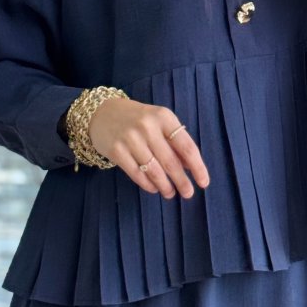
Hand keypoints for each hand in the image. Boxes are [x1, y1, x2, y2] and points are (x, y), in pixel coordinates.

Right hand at [88, 98, 210, 198]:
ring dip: (165, 186)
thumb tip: (191, 167)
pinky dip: (148, 184)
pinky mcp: (116, 150)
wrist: (102, 113)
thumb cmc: (138, 119)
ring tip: (171, 193)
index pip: (186, 146)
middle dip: (182, 181)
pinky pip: (136, 174)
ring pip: (154, 171)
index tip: (204, 182)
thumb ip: (175, 141)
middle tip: (188, 193)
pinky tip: (154, 188)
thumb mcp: (160, 122)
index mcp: (164, 117)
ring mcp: (130, 139)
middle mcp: (148, 126)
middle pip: (171, 162)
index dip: (197, 167)